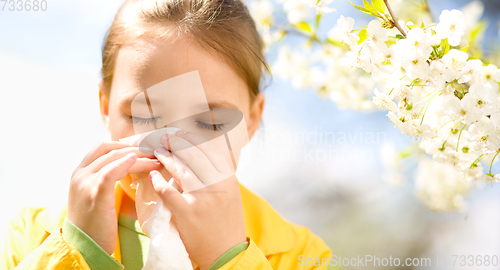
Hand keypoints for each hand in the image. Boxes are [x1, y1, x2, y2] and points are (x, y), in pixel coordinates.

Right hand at [67, 141, 161, 254]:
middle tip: (154, 152)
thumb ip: (105, 179)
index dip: (124, 144)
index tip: (143, 148)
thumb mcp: (96, 195)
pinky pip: (110, 172)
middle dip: (135, 148)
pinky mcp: (95, 193)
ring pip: (114, 158)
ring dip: (138, 156)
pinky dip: (124, 163)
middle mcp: (80, 174)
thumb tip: (128, 166)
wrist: (84, 246)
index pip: (102, 147)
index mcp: (80, 172)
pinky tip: (138, 160)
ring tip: (156, 160)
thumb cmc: (94, 223)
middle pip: (109, 149)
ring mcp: (85, 182)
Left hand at [149, 130, 246, 269]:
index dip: (190, 139)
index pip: (208, 149)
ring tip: (157, 152)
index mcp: (228, 178)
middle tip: (163, 138)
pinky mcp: (188, 213)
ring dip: (166, 157)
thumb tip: (201, 152)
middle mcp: (217, 185)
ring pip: (181, 169)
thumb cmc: (226, 222)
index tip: (178, 134)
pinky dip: (158, 181)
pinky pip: (168, 191)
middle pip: (193, 154)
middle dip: (176, 142)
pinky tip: (153, 175)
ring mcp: (203, 198)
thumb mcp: (230, 193)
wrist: (226, 252)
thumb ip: (218, 174)